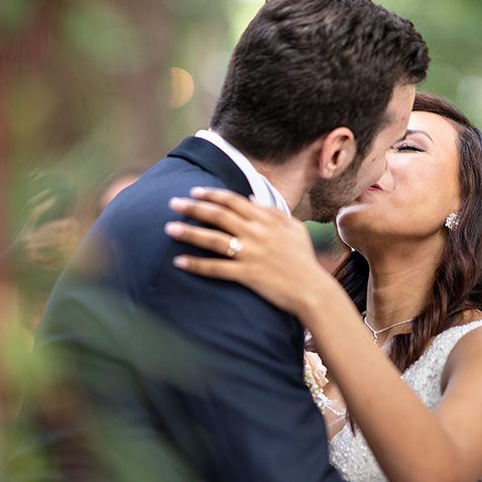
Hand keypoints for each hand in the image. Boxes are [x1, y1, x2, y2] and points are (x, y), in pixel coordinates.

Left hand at [165, 187, 332, 316]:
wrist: (313, 289)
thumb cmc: (304, 259)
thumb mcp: (295, 228)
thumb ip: (273, 211)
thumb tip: (251, 198)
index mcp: (267, 221)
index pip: (234, 201)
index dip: (213, 194)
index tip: (195, 191)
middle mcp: (256, 234)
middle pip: (219, 215)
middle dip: (194, 207)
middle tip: (173, 203)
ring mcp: (251, 254)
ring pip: (214, 240)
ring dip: (189, 233)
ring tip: (169, 229)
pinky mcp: (247, 275)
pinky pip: (216, 268)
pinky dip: (197, 265)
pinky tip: (179, 261)